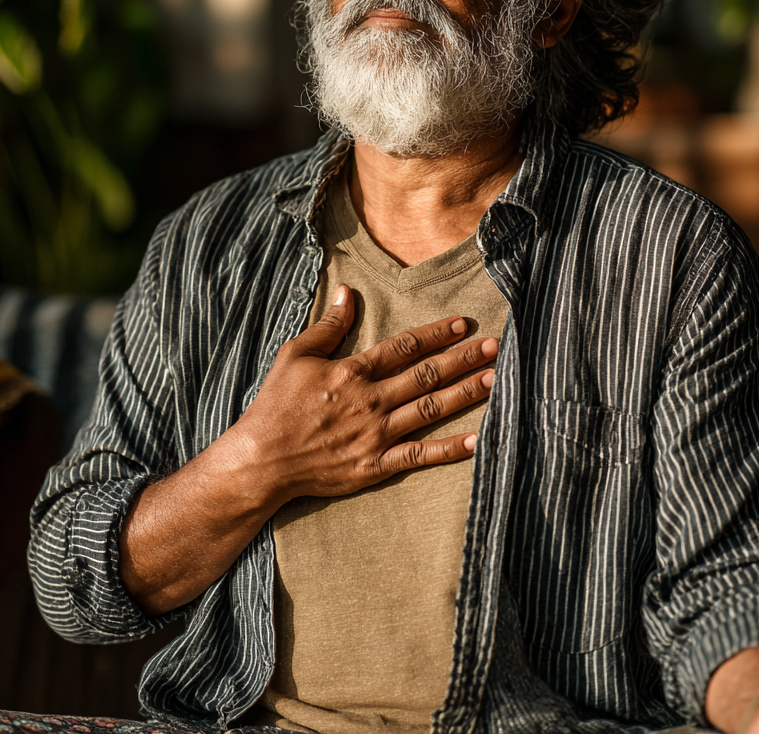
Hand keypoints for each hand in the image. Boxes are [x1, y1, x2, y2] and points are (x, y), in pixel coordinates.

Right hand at [120, 283, 496, 615]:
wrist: (262, 461)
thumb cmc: (275, 406)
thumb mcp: (294, 355)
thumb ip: (328, 326)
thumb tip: (348, 292)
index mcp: (353, 372)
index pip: (405, 346)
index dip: (437, 333)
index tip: (462, 323)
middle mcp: (371, 400)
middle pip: (427, 375)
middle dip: (464, 358)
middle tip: (496, 346)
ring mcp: (376, 435)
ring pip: (431, 410)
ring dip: (466, 394)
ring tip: (496, 380)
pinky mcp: (376, 465)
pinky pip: (420, 456)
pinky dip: (449, 450)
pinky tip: (477, 441)